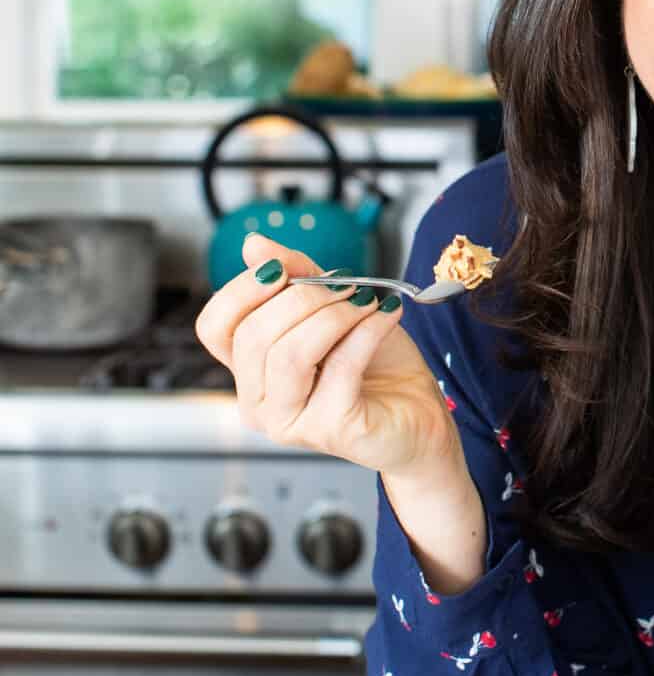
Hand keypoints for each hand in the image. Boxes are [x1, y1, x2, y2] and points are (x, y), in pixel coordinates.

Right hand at [194, 231, 459, 480]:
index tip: (281, 268)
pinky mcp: (330, 430)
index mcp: (249, 370)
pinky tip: (387, 314)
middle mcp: (258, 402)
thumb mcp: (333, 308)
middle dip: (303, 297)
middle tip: (346, 283)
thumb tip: (254, 245)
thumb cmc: (374, 362)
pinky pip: (341, 367)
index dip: (241, 291)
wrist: (418, 408)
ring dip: (334, 315)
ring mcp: (289, 422)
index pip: (215, 328)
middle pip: (254, 336)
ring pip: (290, 354)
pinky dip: (367, 330)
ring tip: (366, 299)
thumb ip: (297, 276)